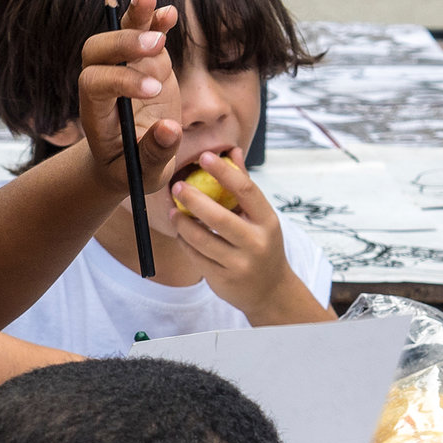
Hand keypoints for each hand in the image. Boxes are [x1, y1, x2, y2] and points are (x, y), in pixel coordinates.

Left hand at [75, 0, 182, 201]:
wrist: (126, 160)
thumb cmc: (130, 171)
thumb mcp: (142, 174)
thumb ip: (154, 155)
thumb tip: (170, 129)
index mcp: (96, 114)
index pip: (95, 85)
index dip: (121, 82)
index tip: (153, 92)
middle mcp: (103, 86)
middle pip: (96, 52)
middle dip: (123, 43)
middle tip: (156, 45)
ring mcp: (123, 70)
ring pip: (117, 34)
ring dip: (134, 16)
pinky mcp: (144, 63)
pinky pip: (144, 34)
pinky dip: (154, 19)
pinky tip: (169, 12)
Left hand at [168, 149, 317, 321]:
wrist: (270, 291)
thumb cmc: (261, 245)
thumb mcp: (261, 218)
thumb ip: (244, 186)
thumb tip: (232, 151)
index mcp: (267, 221)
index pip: (246, 190)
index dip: (224, 172)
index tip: (204, 157)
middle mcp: (256, 243)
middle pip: (220, 217)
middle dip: (194, 199)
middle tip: (177, 186)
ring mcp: (239, 264)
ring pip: (203, 240)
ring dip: (183, 223)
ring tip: (173, 211)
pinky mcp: (223, 279)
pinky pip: (196, 257)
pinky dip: (184, 242)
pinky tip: (180, 233)